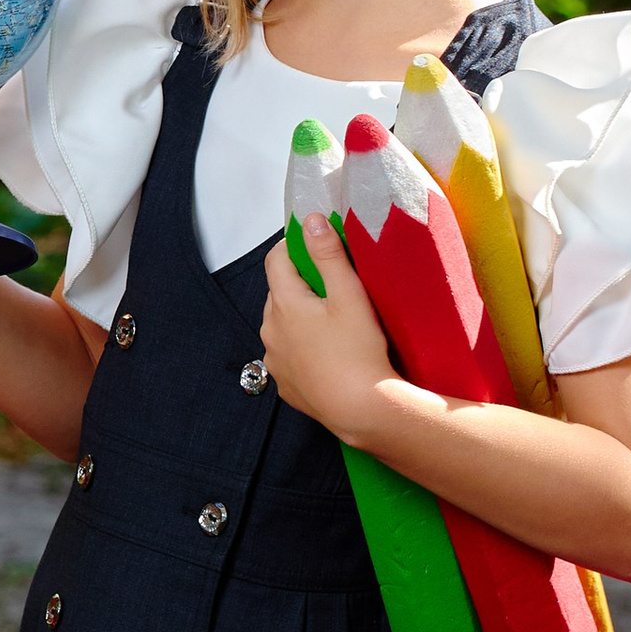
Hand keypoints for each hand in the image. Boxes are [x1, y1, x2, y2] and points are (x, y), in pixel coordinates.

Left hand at [262, 215, 397, 439]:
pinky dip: (302, 346)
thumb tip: (311, 221)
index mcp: (283, 304)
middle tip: (330, 282)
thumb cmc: (358, 351)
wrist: (360, 410)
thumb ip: (328, 255)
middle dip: (299, 282)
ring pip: (281, 325)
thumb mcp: (349, 295)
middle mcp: (270, 331)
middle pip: (278, 293)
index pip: (276, 260)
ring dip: (299, 316)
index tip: (310, 240)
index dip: (292, 245)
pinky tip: (327, 351)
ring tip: (331, 319)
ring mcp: (275, 360)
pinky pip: (289, 355)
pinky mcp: (285, 384)